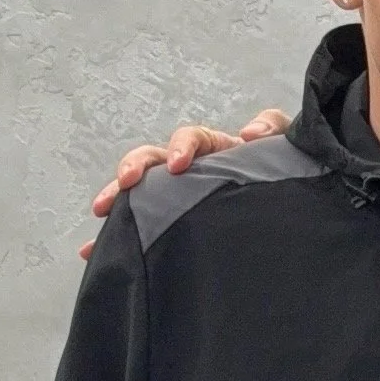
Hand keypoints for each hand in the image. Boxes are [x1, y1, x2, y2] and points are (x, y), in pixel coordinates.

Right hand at [81, 111, 289, 256]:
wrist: (286, 208)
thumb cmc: (280, 173)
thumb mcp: (284, 145)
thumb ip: (273, 128)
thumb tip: (248, 133)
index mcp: (215, 150)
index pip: (193, 139)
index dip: (183, 147)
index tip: (179, 165)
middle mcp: (189, 171)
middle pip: (153, 160)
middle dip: (135, 167)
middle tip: (125, 183)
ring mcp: (177, 196)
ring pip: (139, 192)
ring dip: (117, 199)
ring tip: (101, 213)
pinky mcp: (173, 223)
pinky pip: (139, 227)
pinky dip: (114, 237)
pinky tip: (92, 252)